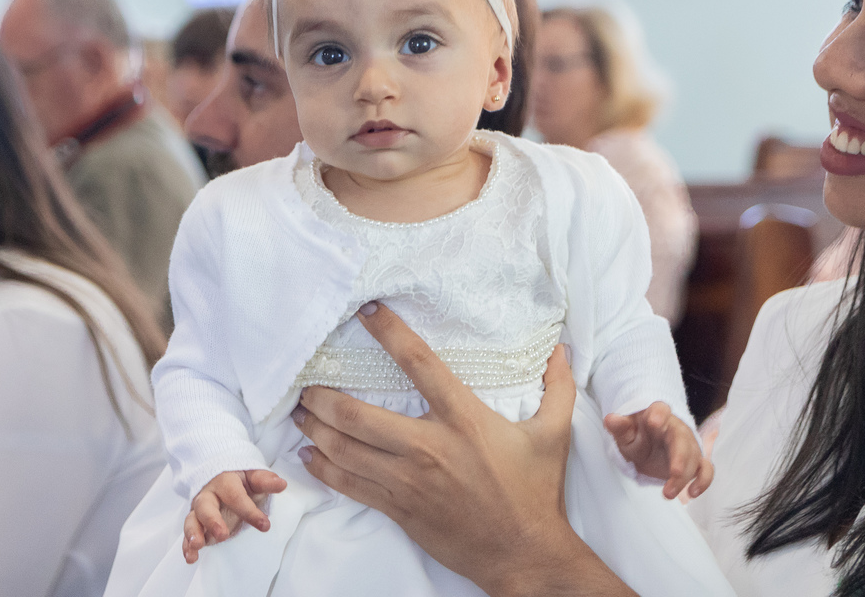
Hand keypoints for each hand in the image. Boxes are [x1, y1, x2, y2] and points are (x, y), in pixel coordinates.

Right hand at [182, 469, 286, 562]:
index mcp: (224, 482)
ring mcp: (199, 511)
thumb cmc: (241, 481)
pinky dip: (187, 546)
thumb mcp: (254, 478)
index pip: (235, 496)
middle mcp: (208, 496)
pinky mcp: (195, 524)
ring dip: (193, 534)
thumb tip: (281, 484)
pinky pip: (187, 535)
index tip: (265, 525)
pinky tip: (191, 558)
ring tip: (197, 546)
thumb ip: (266, 481)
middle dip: (212, 521)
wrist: (221, 478)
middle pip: (205, 506)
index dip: (249, 511)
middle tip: (223, 535)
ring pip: (191, 520)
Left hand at [294, 303, 635, 596]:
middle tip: (307, 383)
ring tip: (300, 413)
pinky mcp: (399, 508)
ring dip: (315, 429)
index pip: (420, 365)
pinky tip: (309, 454)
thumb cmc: (536, 492)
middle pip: (358, 416)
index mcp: (464, 420)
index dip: (391, 334)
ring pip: (345, 450)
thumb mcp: (554, 434)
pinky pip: (349, 484)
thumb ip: (558, 387)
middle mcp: (429, 447)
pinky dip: (322, 468)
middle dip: (323, 397)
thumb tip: (563, 350)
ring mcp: (409, 481)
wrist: (523, 552)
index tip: (369, 312)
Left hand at [604, 402, 713, 499]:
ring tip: (668, 493)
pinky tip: (692, 493)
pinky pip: (706, 470)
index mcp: (657, 416)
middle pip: (682, 439)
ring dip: (685, 477)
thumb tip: (610, 419)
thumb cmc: (638, 436)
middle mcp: (676, 429)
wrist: (649, 444)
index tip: (655, 422)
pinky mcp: (694, 461)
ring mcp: (688, 445)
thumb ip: (620, 427)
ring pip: (694, 458)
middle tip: (675, 473)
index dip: (659, 414)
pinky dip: (704, 481)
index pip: (660, 410)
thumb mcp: (625, 433)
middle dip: (680, 456)